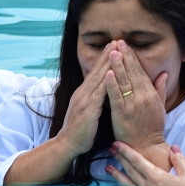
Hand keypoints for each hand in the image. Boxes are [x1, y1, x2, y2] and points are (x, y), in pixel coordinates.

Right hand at [57, 41, 116, 156]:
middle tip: (117, 40)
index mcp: (84, 93)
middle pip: (97, 70)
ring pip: (98, 78)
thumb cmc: (81, 130)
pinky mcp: (88, 111)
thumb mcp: (88, 110)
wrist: (67, 145)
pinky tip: (111, 74)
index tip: (114, 45)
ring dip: (107, 64)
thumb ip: (94, 99)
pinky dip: (105, 84)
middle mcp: (83, 93)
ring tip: (116, 50)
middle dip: (107, 55)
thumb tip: (102, 91)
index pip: (96, 72)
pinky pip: (98, 95)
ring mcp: (84, 101)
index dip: (104, 58)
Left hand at [105, 40, 169, 169]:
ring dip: (117, 66)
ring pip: (123, 82)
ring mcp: (132, 105)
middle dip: (124, 56)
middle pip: (132, 73)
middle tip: (117, 42)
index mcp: (151, 94)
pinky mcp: (122, 114)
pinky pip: (116, 97)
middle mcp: (143, 97)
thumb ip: (160, 89)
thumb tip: (163, 74)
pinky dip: (111, 85)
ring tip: (111, 52)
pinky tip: (107, 73)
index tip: (126, 45)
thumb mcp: (160, 107)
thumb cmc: (152, 128)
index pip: (141, 71)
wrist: (146, 147)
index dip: (133, 57)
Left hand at [106, 142, 184, 185]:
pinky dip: (123, 185)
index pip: (137, 162)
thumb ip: (179, 159)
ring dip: (117, 172)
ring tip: (107, 166)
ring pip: (128, 181)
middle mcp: (148, 185)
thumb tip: (173, 147)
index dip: (126, 152)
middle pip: (130, 169)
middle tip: (111, 146)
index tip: (118, 143)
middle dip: (120, 157)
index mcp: (156, 177)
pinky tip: (116, 183)